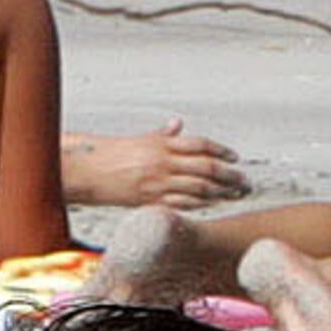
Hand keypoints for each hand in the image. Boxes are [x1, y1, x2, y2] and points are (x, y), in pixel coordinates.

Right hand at [70, 120, 244, 214]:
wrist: (87, 171)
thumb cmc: (111, 156)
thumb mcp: (139, 140)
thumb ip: (162, 135)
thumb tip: (178, 125)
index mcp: (161, 144)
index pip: (200, 145)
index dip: (221, 151)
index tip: (235, 158)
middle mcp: (162, 162)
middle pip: (206, 167)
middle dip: (229, 175)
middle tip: (243, 181)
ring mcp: (157, 182)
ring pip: (198, 188)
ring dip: (219, 192)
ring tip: (233, 195)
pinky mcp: (150, 200)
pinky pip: (181, 204)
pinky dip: (199, 205)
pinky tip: (211, 205)